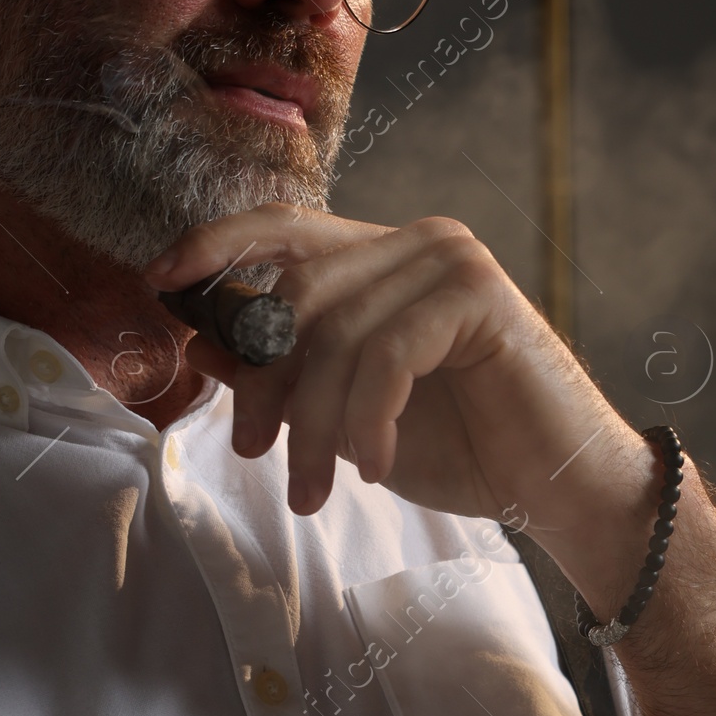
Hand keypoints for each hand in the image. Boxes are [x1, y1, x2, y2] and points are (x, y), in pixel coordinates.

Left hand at [144, 204, 657, 571]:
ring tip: (312, 488)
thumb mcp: (347, 414)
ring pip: (335, 334)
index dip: (214, 246)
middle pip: (295, 293)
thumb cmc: (460, 449)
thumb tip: (201, 343)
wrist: (559, 487)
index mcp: (383, 256)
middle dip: (262, 383)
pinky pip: (385, 356)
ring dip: (313, 425)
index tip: (157, 284)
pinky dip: (369, 421)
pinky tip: (380, 467)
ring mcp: (452, 261)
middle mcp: (417, 242)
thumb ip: (284, 372)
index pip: (281, 227)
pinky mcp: (480, 297)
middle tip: (255, 453)